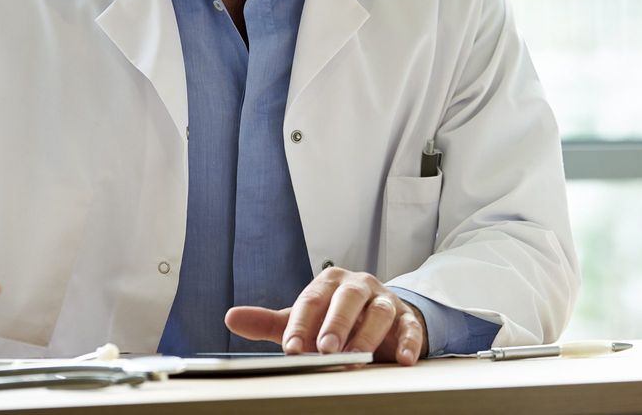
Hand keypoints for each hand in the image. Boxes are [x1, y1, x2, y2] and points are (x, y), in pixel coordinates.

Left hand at [225, 267, 427, 364]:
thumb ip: (270, 322)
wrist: (380, 320)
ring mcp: (386, 300)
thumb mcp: (304, 320)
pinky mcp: (407, 318)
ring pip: (379, 311)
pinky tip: (403, 359)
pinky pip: (411, 327)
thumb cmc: (335, 320)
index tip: (291, 349)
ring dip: (367, 334)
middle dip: (336, 324)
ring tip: (357, 358)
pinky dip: (410, 342)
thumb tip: (231, 318)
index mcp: (330, 283)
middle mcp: (359, 286)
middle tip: (325, 349)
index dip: (301, 324)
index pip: (312, 299)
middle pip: (348, 298)